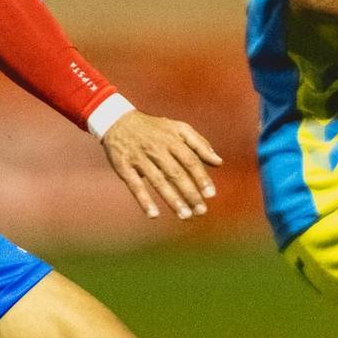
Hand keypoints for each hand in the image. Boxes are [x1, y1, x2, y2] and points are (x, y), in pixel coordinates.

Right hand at [101, 110, 222, 219]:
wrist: (118, 121)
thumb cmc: (155, 129)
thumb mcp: (178, 128)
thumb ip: (200, 144)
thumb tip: (219, 162)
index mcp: (172, 139)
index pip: (190, 161)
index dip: (201, 178)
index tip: (211, 195)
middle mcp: (156, 149)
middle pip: (176, 173)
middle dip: (190, 193)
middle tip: (201, 210)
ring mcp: (139, 158)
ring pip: (158, 181)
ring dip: (172, 200)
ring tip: (185, 215)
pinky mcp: (123, 166)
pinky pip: (135, 185)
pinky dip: (144, 200)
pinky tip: (153, 215)